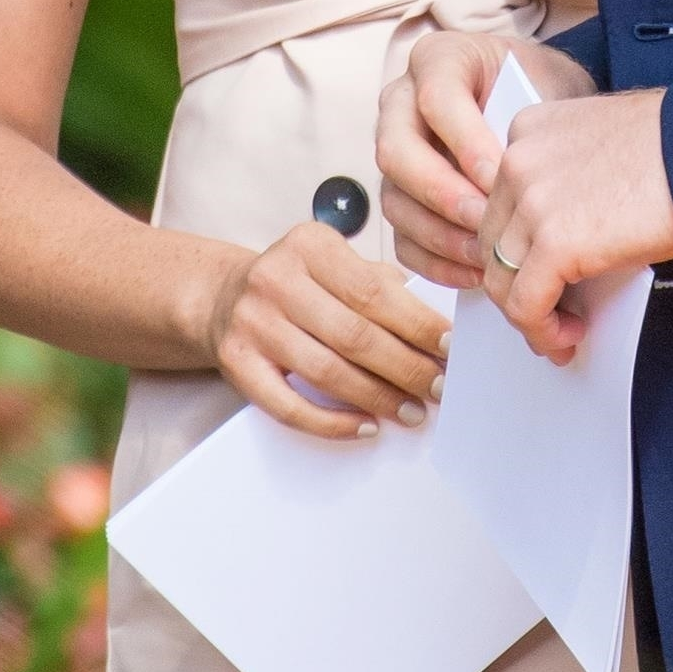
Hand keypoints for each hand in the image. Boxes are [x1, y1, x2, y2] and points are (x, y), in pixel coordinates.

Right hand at [203, 220, 450, 441]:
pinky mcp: (236, 362)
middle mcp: (276, 279)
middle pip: (354, 334)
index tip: (449, 347)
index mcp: (310, 245)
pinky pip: (289, 406)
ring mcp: (252, 322)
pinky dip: (332, 423)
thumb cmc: (298, 284)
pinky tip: (365, 425)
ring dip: (377, 398)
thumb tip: (436, 332)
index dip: (417, 324)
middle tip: (437, 388)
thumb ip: (380, 287)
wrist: (223, 298)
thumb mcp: (336, 264)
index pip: (374, 292)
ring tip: (410, 411)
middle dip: (405, 367)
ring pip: (327, 371)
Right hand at [377, 30, 596, 290]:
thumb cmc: (547, 93)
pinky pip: (402, 239)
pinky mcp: (401, 200)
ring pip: (395, 201)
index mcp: (438, 60)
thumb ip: (531, 123)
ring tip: (489, 256)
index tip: (504, 176)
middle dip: (444, 193)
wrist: (545, 107)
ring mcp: (395, 154)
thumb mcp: (549, 89)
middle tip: (489, 220)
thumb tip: (528, 180)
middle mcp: (401, 103)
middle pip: (396, 152)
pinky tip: (478, 273)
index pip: (436, 99)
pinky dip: (437, 262)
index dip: (466, 143)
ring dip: (441, 235)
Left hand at [475, 87, 672, 362]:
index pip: (498, 205)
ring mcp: (532, 201)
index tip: (536, 277)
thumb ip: (567, 182)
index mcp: (528, 131)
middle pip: (492, 244)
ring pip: (502, 281)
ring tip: (564, 334)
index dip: (516, 249)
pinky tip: (570, 338)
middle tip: (549, 315)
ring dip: (531, 317)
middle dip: (518, 287)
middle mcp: (519, 161)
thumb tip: (561, 241)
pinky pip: (527, 306)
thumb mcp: (604, 148)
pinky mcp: (556, 243)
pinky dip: (544, 332)